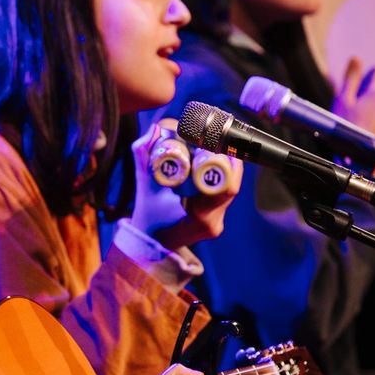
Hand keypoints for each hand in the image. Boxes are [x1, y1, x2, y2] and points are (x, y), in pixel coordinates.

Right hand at [130, 123, 242, 250]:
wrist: (149, 245)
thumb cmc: (146, 217)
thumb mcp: (143, 185)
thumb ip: (142, 155)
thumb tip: (154, 129)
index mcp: (201, 217)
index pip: (227, 186)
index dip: (227, 162)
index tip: (218, 143)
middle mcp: (214, 222)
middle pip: (232, 184)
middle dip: (226, 159)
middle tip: (216, 140)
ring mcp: (218, 223)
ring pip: (230, 188)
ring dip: (224, 168)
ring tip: (215, 150)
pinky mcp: (217, 221)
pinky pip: (225, 195)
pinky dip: (219, 179)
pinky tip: (214, 165)